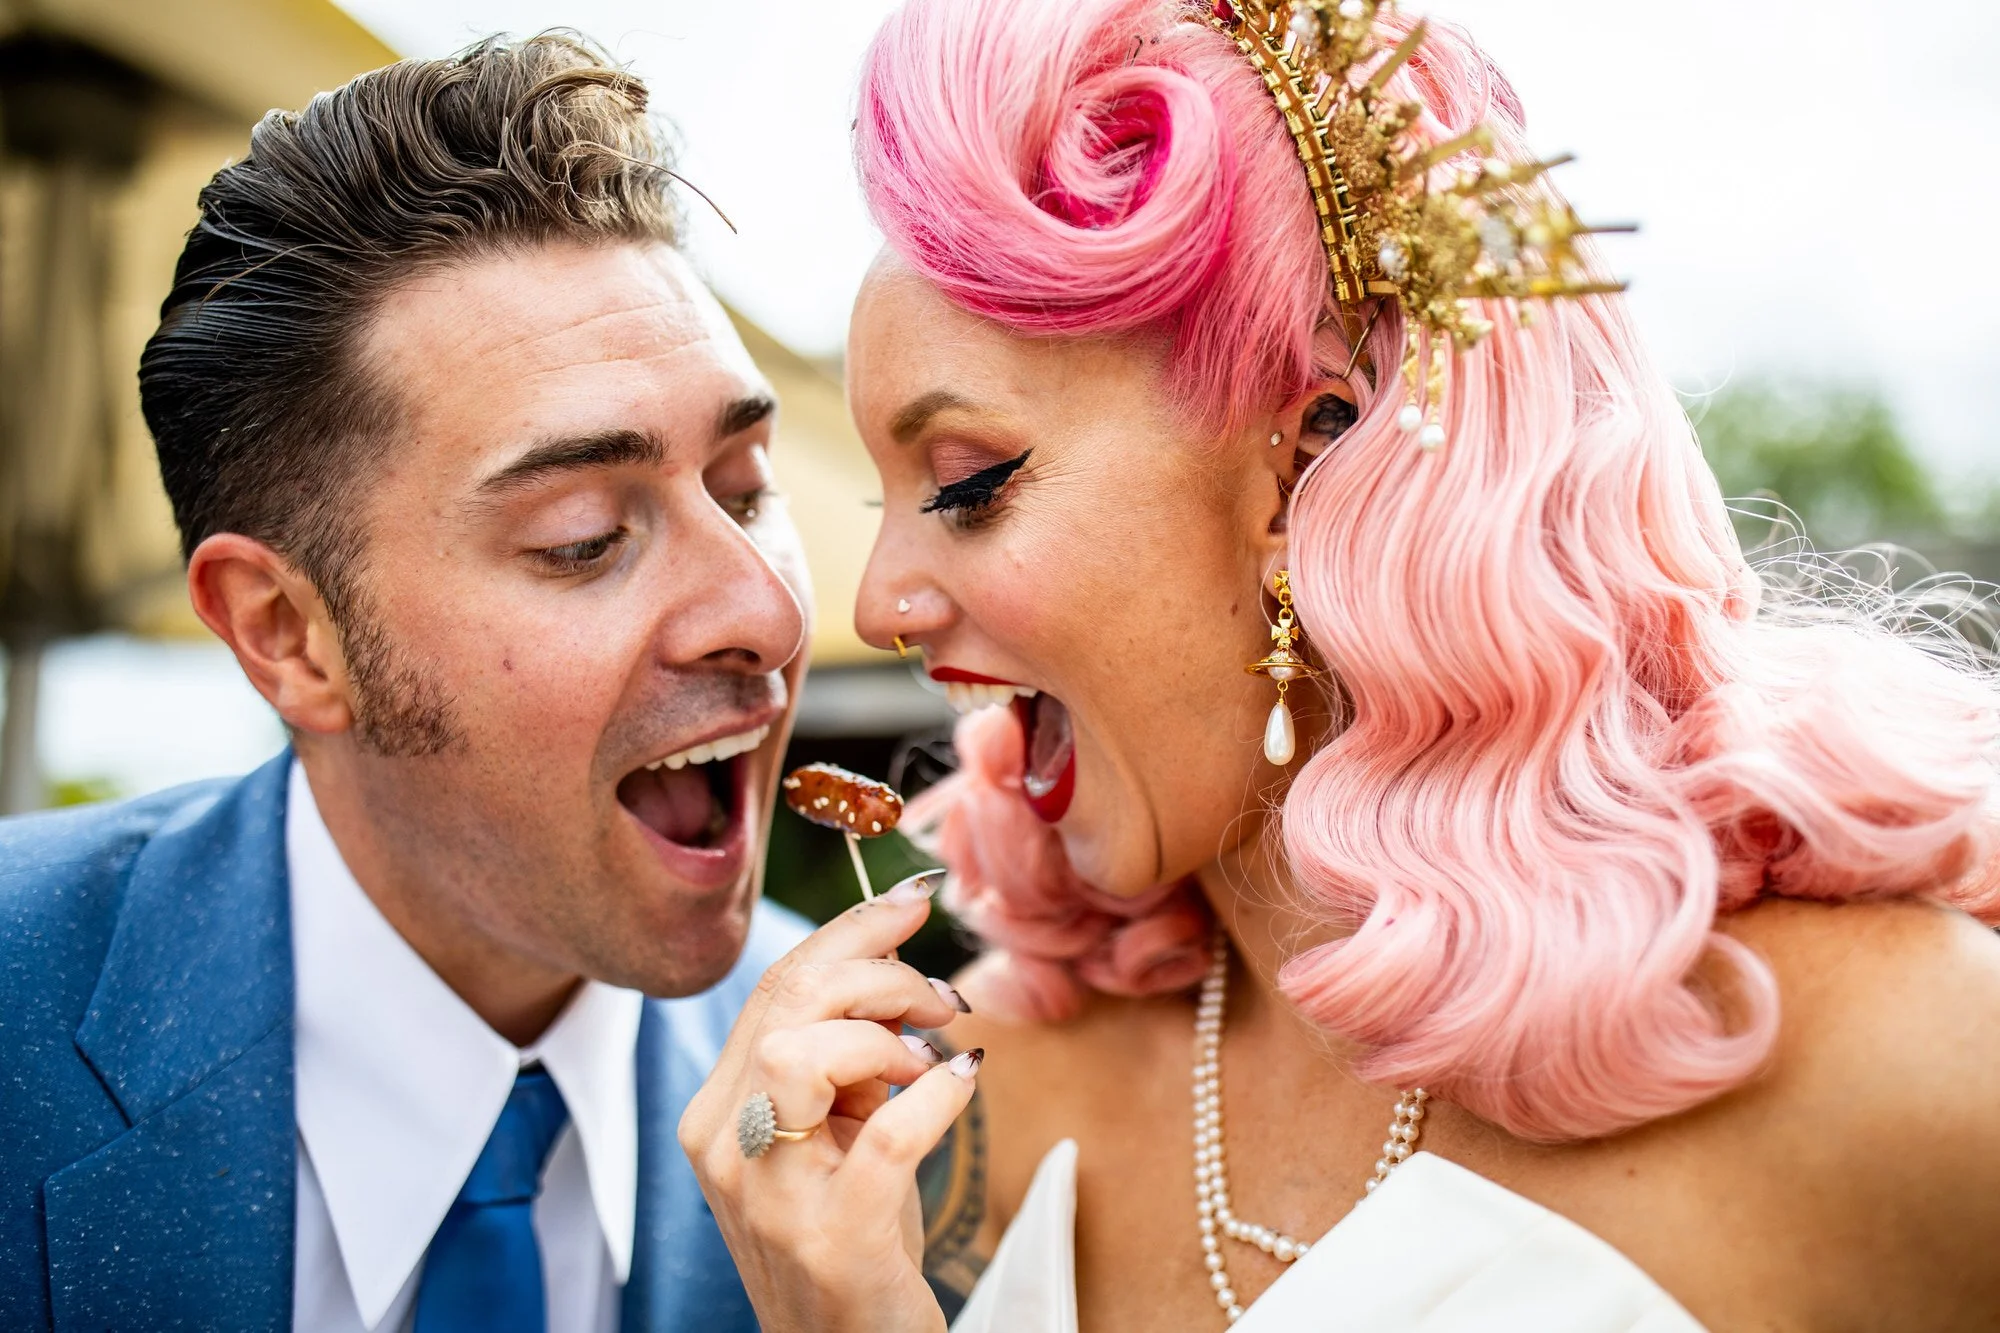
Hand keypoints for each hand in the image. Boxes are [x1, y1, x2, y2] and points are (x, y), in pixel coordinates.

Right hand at [680, 872, 978, 1332]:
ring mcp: (772, 1197)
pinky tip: (962, 1082)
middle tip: (941, 996)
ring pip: (802, 1053)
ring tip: (932, 1055)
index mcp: (719, 1111)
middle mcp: (726, 1148)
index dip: (849, 930)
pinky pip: (888, 1137)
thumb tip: (896, 959)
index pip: (774, 987)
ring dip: (885, 1033)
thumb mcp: (836, 1129)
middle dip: (877, 970)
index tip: (911, 900)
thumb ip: (846, 1052)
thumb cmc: (854, 1233)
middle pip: (787, 1002)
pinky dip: (937, 1096)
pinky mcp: (835, 1241)